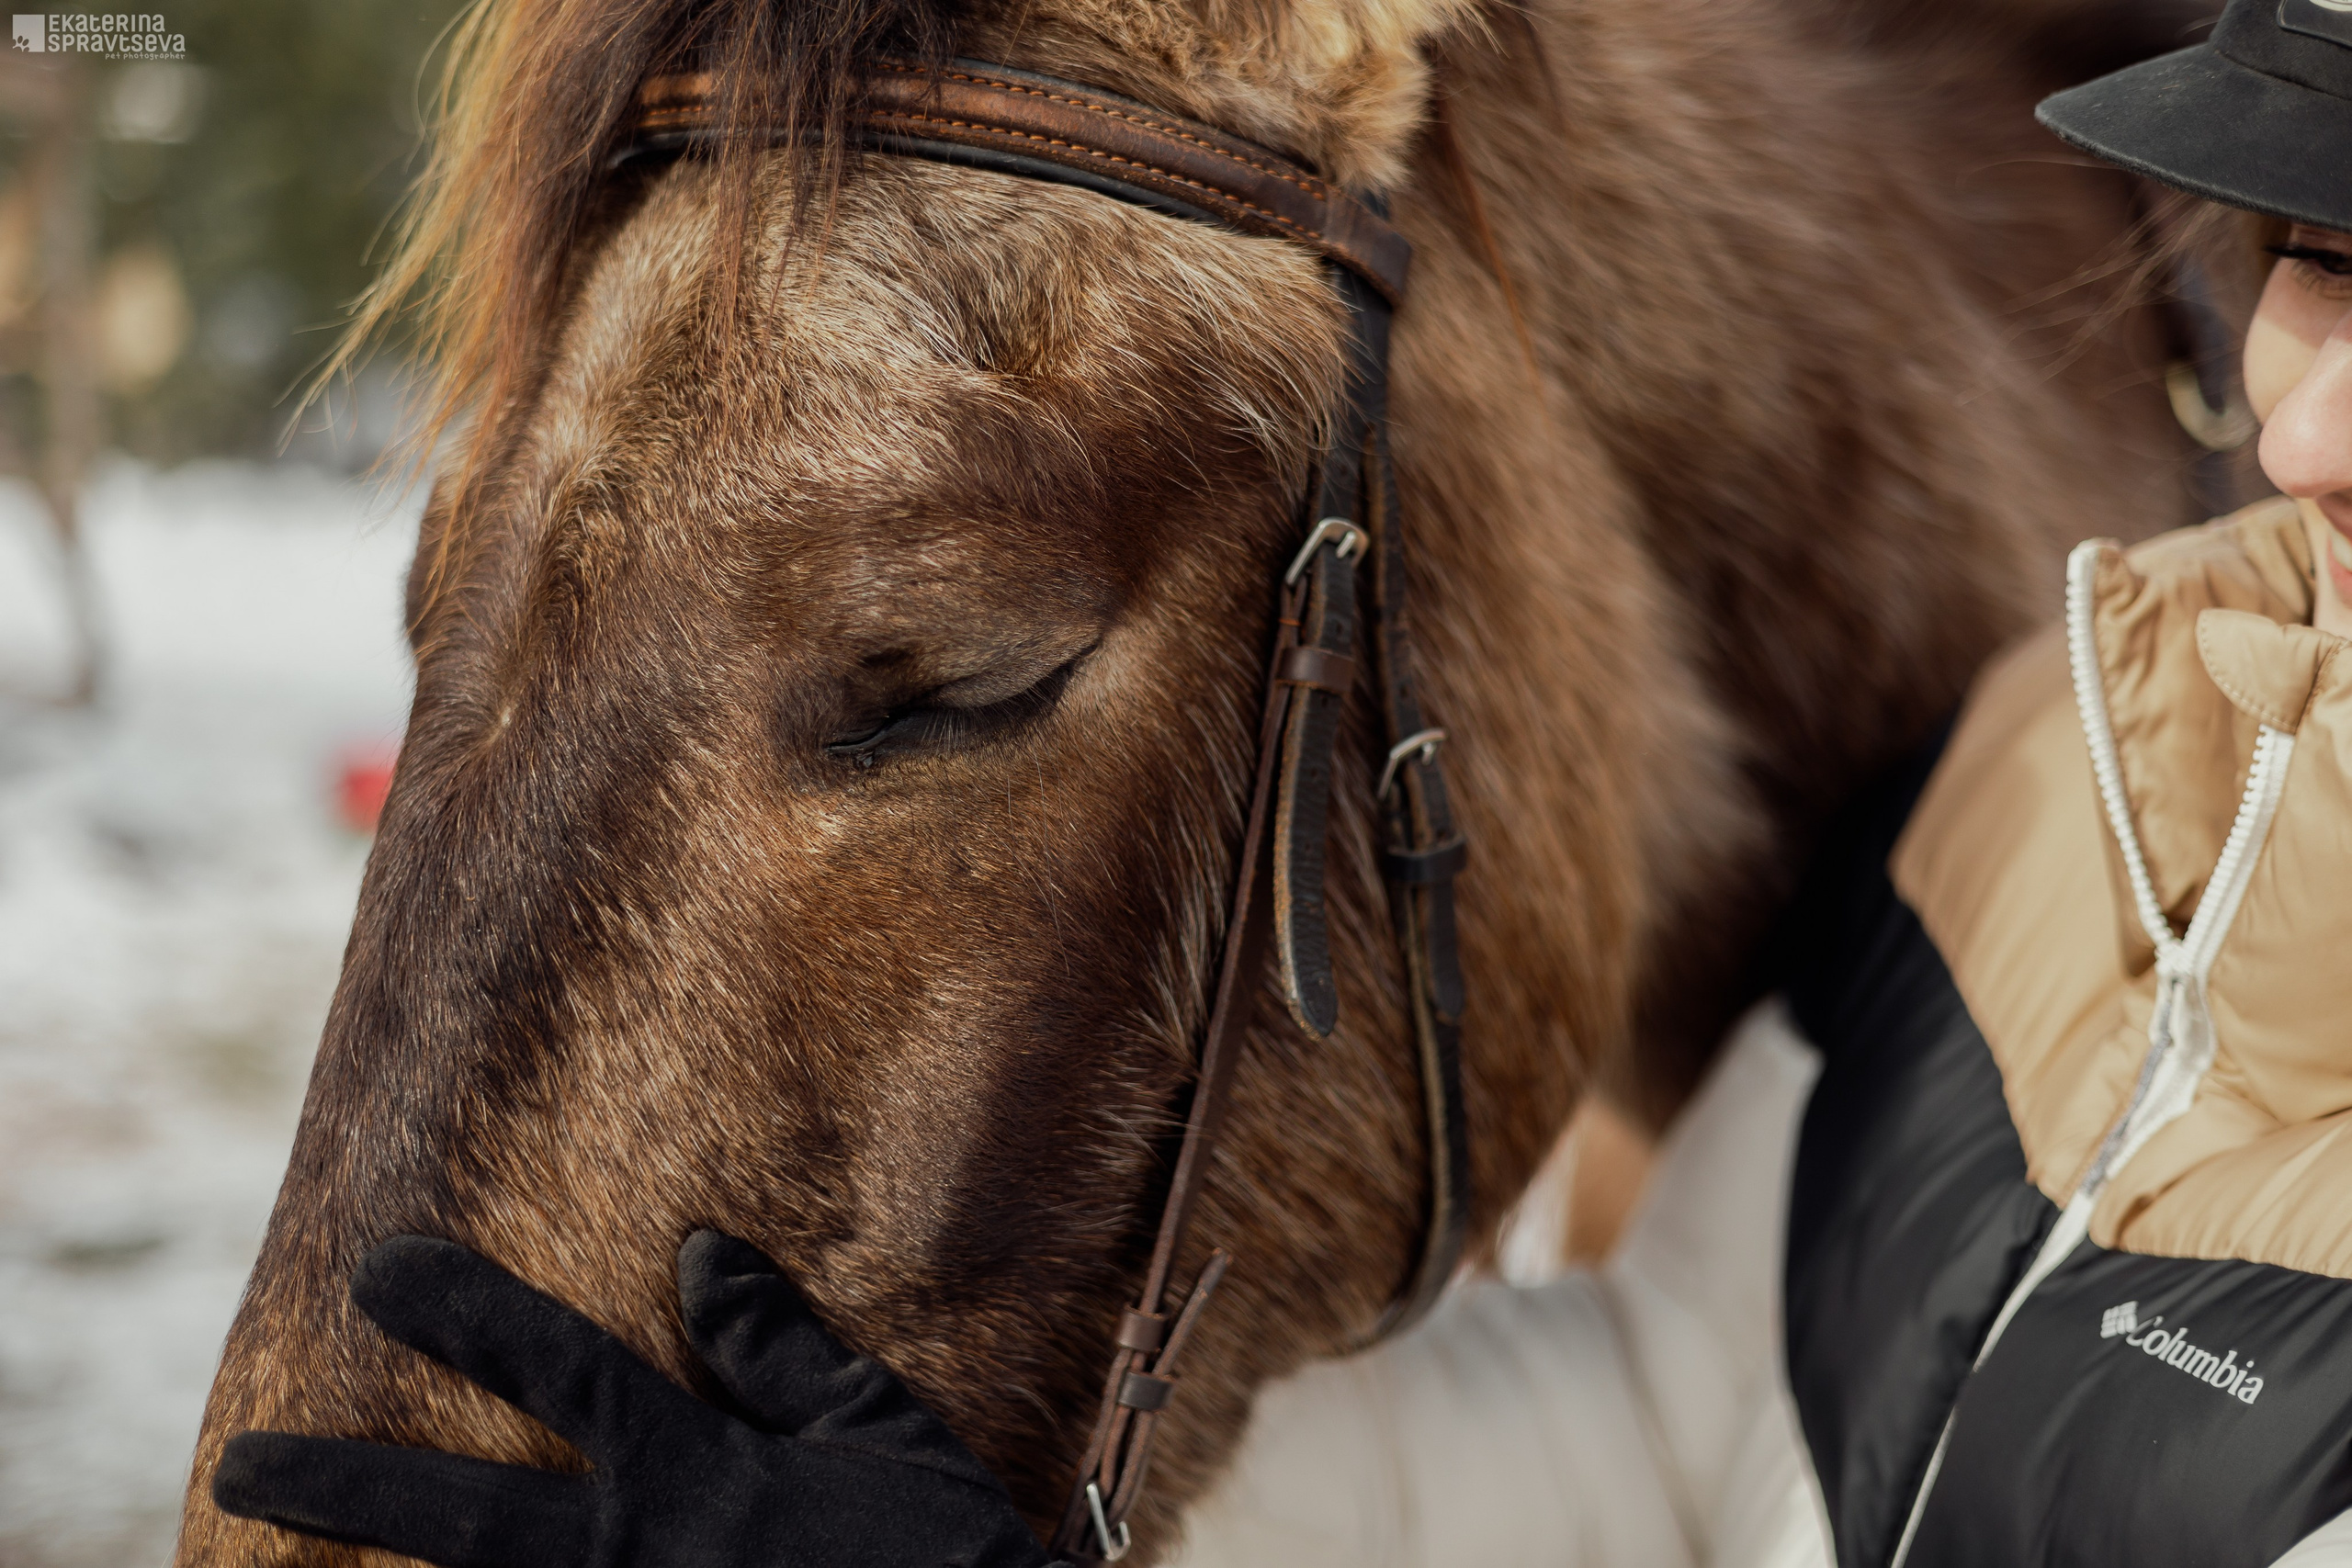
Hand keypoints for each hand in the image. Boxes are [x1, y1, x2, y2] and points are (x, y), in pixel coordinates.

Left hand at [213, 1231, 1060, 1567]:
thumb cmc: (945, 1554)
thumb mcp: (881, 1430)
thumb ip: (779, 1348)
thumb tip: (698, 1253)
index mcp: (692, 1478)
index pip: (560, 1372)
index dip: (465, 1312)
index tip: (378, 1268)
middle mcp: (636, 1562)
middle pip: (462, 1522)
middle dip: (347, 1487)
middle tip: (242, 1467)